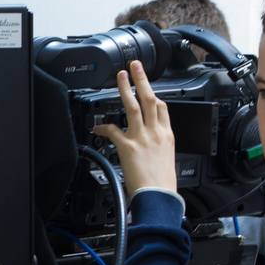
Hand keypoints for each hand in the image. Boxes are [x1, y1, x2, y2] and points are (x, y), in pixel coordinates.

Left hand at [91, 60, 177, 197]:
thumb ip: (159, 151)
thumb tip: (151, 151)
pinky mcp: (128, 146)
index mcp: (168, 137)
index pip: (164, 109)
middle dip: (142, 80)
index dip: (156, 96)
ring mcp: (143, 137)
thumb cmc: (163, 187)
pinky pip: (112, 130)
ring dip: (126, 88)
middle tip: (135, 66)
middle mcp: (156, 133)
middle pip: (151, 99)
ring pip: (134, 106)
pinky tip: (96, 126)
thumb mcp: (167, 163)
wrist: (159, 198)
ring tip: (121, 76)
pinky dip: (103, 127)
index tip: (150, 89)